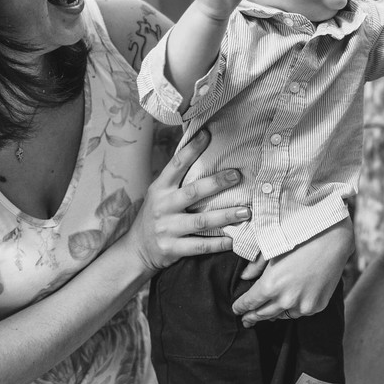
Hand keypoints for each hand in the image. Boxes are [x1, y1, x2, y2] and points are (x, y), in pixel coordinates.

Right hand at [122, 129, 247, 274]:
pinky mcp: (172, 248)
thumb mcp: (160, 193)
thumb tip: (203, 147)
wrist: (137, 249)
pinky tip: (233, 240)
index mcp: (160, 188)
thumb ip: (178, 177)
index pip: (176, 165)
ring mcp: (167, 228)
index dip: (191, 149)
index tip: (207, 134)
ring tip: (246, 212)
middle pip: (193, 192)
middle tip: (237, 175)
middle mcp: (163, 206)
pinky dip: (217, 243)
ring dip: (225, 216)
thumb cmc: (157, 214)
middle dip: (216, 183)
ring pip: (201, 221)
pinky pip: (199, 246)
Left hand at [232, 218, 353, 326]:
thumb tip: (244, 277)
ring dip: (271, 315)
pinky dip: (290, 310)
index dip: (240, 307)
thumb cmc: (300, 239)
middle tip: (245, 320)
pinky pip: (298, 313)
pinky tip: (286, 307)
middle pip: (262, 314)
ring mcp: (302, 305)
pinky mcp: (316, 307)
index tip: (236, 309)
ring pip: (280, 316)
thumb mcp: (272, 249)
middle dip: (252, 317)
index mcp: (270, 285)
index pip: (249, 303)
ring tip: (263, 315)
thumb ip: (255, 266)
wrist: (332, 241)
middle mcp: (285, 300)